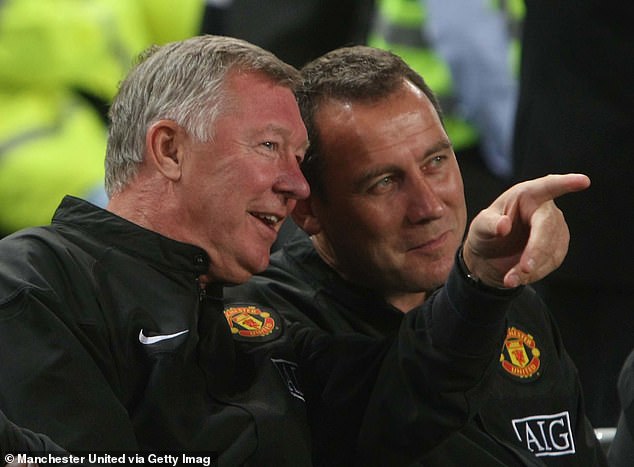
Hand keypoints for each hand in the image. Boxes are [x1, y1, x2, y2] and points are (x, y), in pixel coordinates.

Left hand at [462, 173, 590, 287]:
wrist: (490, 257)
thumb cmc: (486, 232)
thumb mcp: (479, 226)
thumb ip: (489, 224)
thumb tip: (504, 225)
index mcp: (526, 194)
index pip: (548, 186)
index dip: (565, 184)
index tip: (583, 181)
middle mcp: (545, 209)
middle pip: (548, 227)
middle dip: (536, 250)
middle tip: (524, 269)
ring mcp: (555, 228)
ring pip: (551, 249)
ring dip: (531, 268)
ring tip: (509, 279)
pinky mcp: (558, 247)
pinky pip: (552, 262)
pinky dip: (534, 273)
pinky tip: (517, 277)